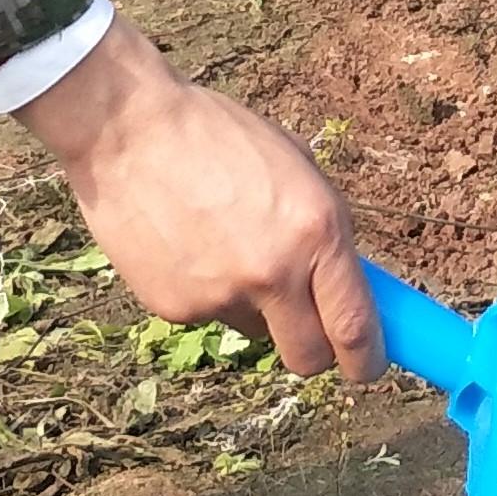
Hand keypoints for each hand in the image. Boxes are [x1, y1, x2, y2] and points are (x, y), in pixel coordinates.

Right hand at [18, 16, 384, 382]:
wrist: (127, 129)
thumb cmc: (217, 134)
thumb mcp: (296, 167)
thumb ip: (324, 230)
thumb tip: (348, 283)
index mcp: (316, 231)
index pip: (355, 327)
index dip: (367, 359)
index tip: (369, 366)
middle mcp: (273, 272)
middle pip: (307, 357)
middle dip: (314, 351)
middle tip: (306, 324)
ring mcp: (220, 295)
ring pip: (256, 331)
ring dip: (256, 307)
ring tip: (224, 244)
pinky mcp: (174, 307)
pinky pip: (209, 315)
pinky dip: (207, 292)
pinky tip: (187, 243)